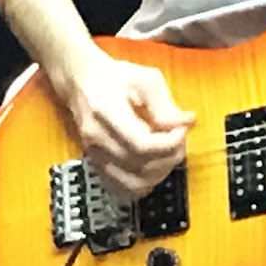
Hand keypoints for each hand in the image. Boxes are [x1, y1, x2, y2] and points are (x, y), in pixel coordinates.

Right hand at [59, 47, 195, 198]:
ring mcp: (94, 154)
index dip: (170, 143)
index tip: (181, 129)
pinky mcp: (96, 164)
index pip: (142, 145)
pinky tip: (152, 167)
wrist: (80, 81)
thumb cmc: (112, 76)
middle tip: (179, 138)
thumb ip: (165, 103)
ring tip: (167, 153)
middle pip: (141, 166)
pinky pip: (122, 189)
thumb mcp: (144, 78)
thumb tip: (185, 123)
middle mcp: (97, 138)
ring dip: (159, 174)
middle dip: (170, 156)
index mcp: (106, 112)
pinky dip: (143, 184)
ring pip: (133, 184)